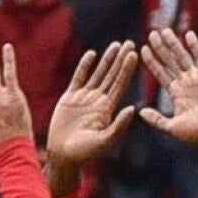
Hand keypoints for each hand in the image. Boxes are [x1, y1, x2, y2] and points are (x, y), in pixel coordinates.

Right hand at [47, 41, 139, 169]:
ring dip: (107, 59)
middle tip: (131, 43)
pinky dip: (84, 66)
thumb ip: (118, 126)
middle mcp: (99, 101)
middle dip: (121, 59)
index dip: (127, 69)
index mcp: (108, 109)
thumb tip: (132, 109)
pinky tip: (91, 54)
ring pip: (98, 73)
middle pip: (112, 75)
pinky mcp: (70, 97)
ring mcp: (85, 98)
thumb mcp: (104, 140)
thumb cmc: (84, 153)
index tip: (135, 54)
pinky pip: (79, 78)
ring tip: (116, 45)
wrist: (63, 155)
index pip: (120, 84)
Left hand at [137, 29, 197, 156]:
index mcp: (176, 94)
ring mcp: (196, 78)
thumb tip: (140, 111)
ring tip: (164, 31)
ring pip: (182, 56)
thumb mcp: (171, 127)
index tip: (143, 49)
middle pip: (170, 61)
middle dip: (161, 48)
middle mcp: (185, 83)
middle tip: (152, 34)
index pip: (161, 74)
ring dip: (173, 44)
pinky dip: (195, 46)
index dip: (152, 62)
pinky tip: (188, 34)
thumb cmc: (195, 133)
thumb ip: (156, 119)